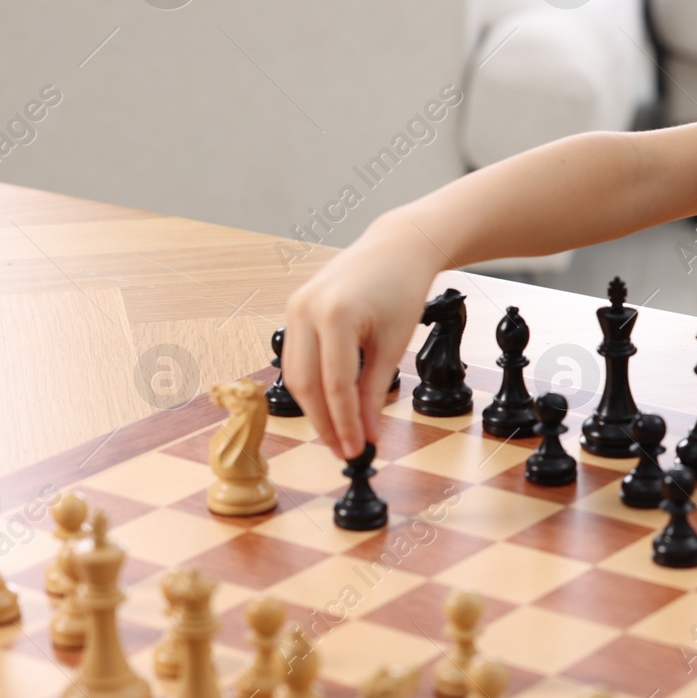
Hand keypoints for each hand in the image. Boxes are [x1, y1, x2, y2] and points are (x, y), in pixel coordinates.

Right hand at [281, 213, 442, 458]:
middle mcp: (305, 309)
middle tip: (345, 451)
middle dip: (324, 423)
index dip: (345, 424)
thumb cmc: (402, 288)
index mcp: (334, 315)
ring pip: (294, 374)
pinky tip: (330, 404)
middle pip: (305, 384)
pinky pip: (297, 356)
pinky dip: (312, 383)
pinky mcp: (294, 308)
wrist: (397, 247)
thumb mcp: (394, 344)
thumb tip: (368, 433)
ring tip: (339, 434)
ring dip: (315, 408)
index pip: (335, 386)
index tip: (358, 451)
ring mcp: (294, 307)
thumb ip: (375, 391)